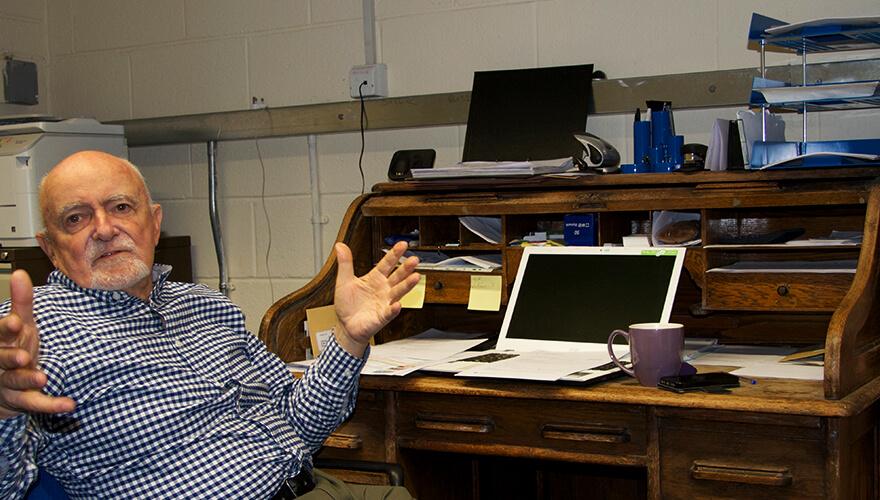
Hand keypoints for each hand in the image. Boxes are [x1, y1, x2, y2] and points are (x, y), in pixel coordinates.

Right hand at [0, 270, 74, 418]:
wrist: (4, 385)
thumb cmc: (14, 347)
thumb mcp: (18, 325)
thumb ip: (21, 302)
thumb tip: (20, 273)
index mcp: (2, 342)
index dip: (5, 329)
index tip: (14, 322)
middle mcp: (1, 364)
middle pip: (1, 360)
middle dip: (9, 358)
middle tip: (23, 356)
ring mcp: (9, 384)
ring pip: (14, 384)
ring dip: (27, 381)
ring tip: (41, 378)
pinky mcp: (23, 401)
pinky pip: (36, 405)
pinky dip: (51, 406)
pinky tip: (68, 405)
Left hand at [333, 241, 419, 357]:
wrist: (346, 325)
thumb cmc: (347, 304)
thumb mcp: (343, 281)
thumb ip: (345, 263)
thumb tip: (340, 246)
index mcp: (374, 278)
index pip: (386, 264)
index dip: (394, 254)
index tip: (402, 244)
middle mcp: (383, 289)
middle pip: (397, 276)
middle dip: (406, 268)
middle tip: (414, 259)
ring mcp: (385, 302)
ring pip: (398, 292)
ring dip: (407, 285)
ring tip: (415, 277)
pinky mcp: (382, 316)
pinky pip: (390, 312)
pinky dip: (393, 309)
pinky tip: (397, 304)